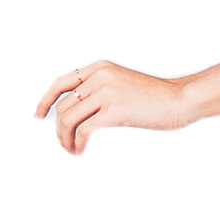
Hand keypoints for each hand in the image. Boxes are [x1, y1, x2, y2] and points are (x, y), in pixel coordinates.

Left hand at [35, 60, 185, 153]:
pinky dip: (77, 144)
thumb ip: (101, 90)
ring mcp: (106, 92)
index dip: (45, 100)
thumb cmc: (157, 98)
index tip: (38, 115)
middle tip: (64, 145)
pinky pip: (83, 130)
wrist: (181, 99)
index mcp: (100, 68)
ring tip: (72, 150)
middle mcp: (100, 77)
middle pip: (63, 106)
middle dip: (58, 130)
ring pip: (68, 119)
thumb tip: (78, 111)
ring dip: (65, 139)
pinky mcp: (114, 110)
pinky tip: (81, 151)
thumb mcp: (123, 84)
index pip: (61, 83)